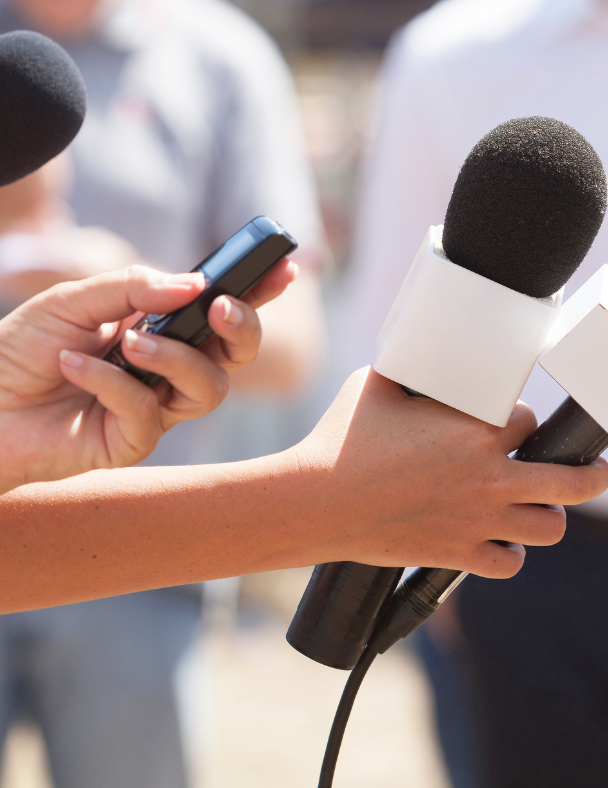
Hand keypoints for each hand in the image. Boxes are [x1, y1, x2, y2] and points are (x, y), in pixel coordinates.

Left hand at [0, 260, 296, 491]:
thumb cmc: (21, 351)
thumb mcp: (73, 300)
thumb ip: (131, 286)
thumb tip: (194, 283)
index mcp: (160, 330)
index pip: (220, 312)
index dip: (258, 292)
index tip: (284, 268)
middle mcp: (167, 370)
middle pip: (235, 354)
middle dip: (241, 328)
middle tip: (219, 306)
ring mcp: (154, 408)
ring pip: (209, 389)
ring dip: (177, 358)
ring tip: (129, 342)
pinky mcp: (131, 443)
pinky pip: (148, 413)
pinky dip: (114, 383)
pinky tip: (75, 367)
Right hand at [286, 367, 607, 577]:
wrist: (316, 501)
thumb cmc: (342, 438)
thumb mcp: (376, 384)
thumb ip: (408, 369)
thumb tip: (413, 351)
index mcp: (476, 431)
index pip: (530, 421)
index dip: (524, 420)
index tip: (514, 423)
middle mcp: (489, 477)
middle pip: (573, 482)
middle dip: (594, 476)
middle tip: (596, 472)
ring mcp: (478, 520)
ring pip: (550, 528)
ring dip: (551, 516)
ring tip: (545, 508)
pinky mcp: (458, 553)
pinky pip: (509, 564)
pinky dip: (511, 554)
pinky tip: (503, 543)